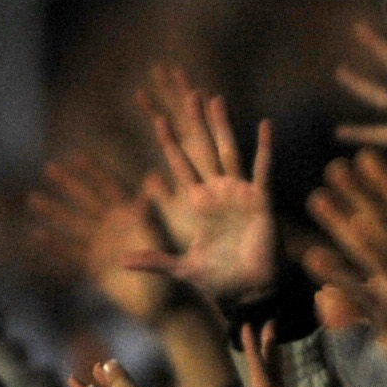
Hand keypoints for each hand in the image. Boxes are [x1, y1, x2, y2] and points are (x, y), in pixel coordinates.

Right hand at [25, 156, 175, 321]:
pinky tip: (36, 235)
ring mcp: (102, 246)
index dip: (94, 173)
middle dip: (68, 185)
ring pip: (73, 224)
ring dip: (54, 212)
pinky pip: (70, 253)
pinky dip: (54, 245)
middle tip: (49, 168)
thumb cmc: (168, 269)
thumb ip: (150, 213)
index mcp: (131, 215)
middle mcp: (114, 226)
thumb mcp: (159, 237)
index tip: (77, 157)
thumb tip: (152, 180)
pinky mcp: (94, 266)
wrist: (162, 305)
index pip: (109, 188)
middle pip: (86, 201)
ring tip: (33, 198)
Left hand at [127, 67, 277, 303]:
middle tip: (190, 94)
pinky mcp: (261, 201)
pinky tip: (265, 125)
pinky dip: (264, 148)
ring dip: (222, 126)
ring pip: (229, 152)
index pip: (181, 166)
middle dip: (196, 124)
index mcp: (199, 203)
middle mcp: (219, 193)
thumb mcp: (182, 268)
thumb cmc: (221, 280)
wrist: (251, 292)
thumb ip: (155, 260)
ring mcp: (240, 194)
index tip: (159, 120)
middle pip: (204, 150)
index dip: (170, 144)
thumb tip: (121, 262)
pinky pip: (262, 170)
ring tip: (216, 99)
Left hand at [305, 151, 386, 386]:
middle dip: (357, 193)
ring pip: (366, 250)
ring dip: (340, 222)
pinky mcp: (385, 315)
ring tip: (317, 197)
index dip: (384, 181)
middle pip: (381, 221)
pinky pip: (355, 291)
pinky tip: (311, 256)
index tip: (365, 157)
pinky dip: (334, 274)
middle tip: (333, 168)